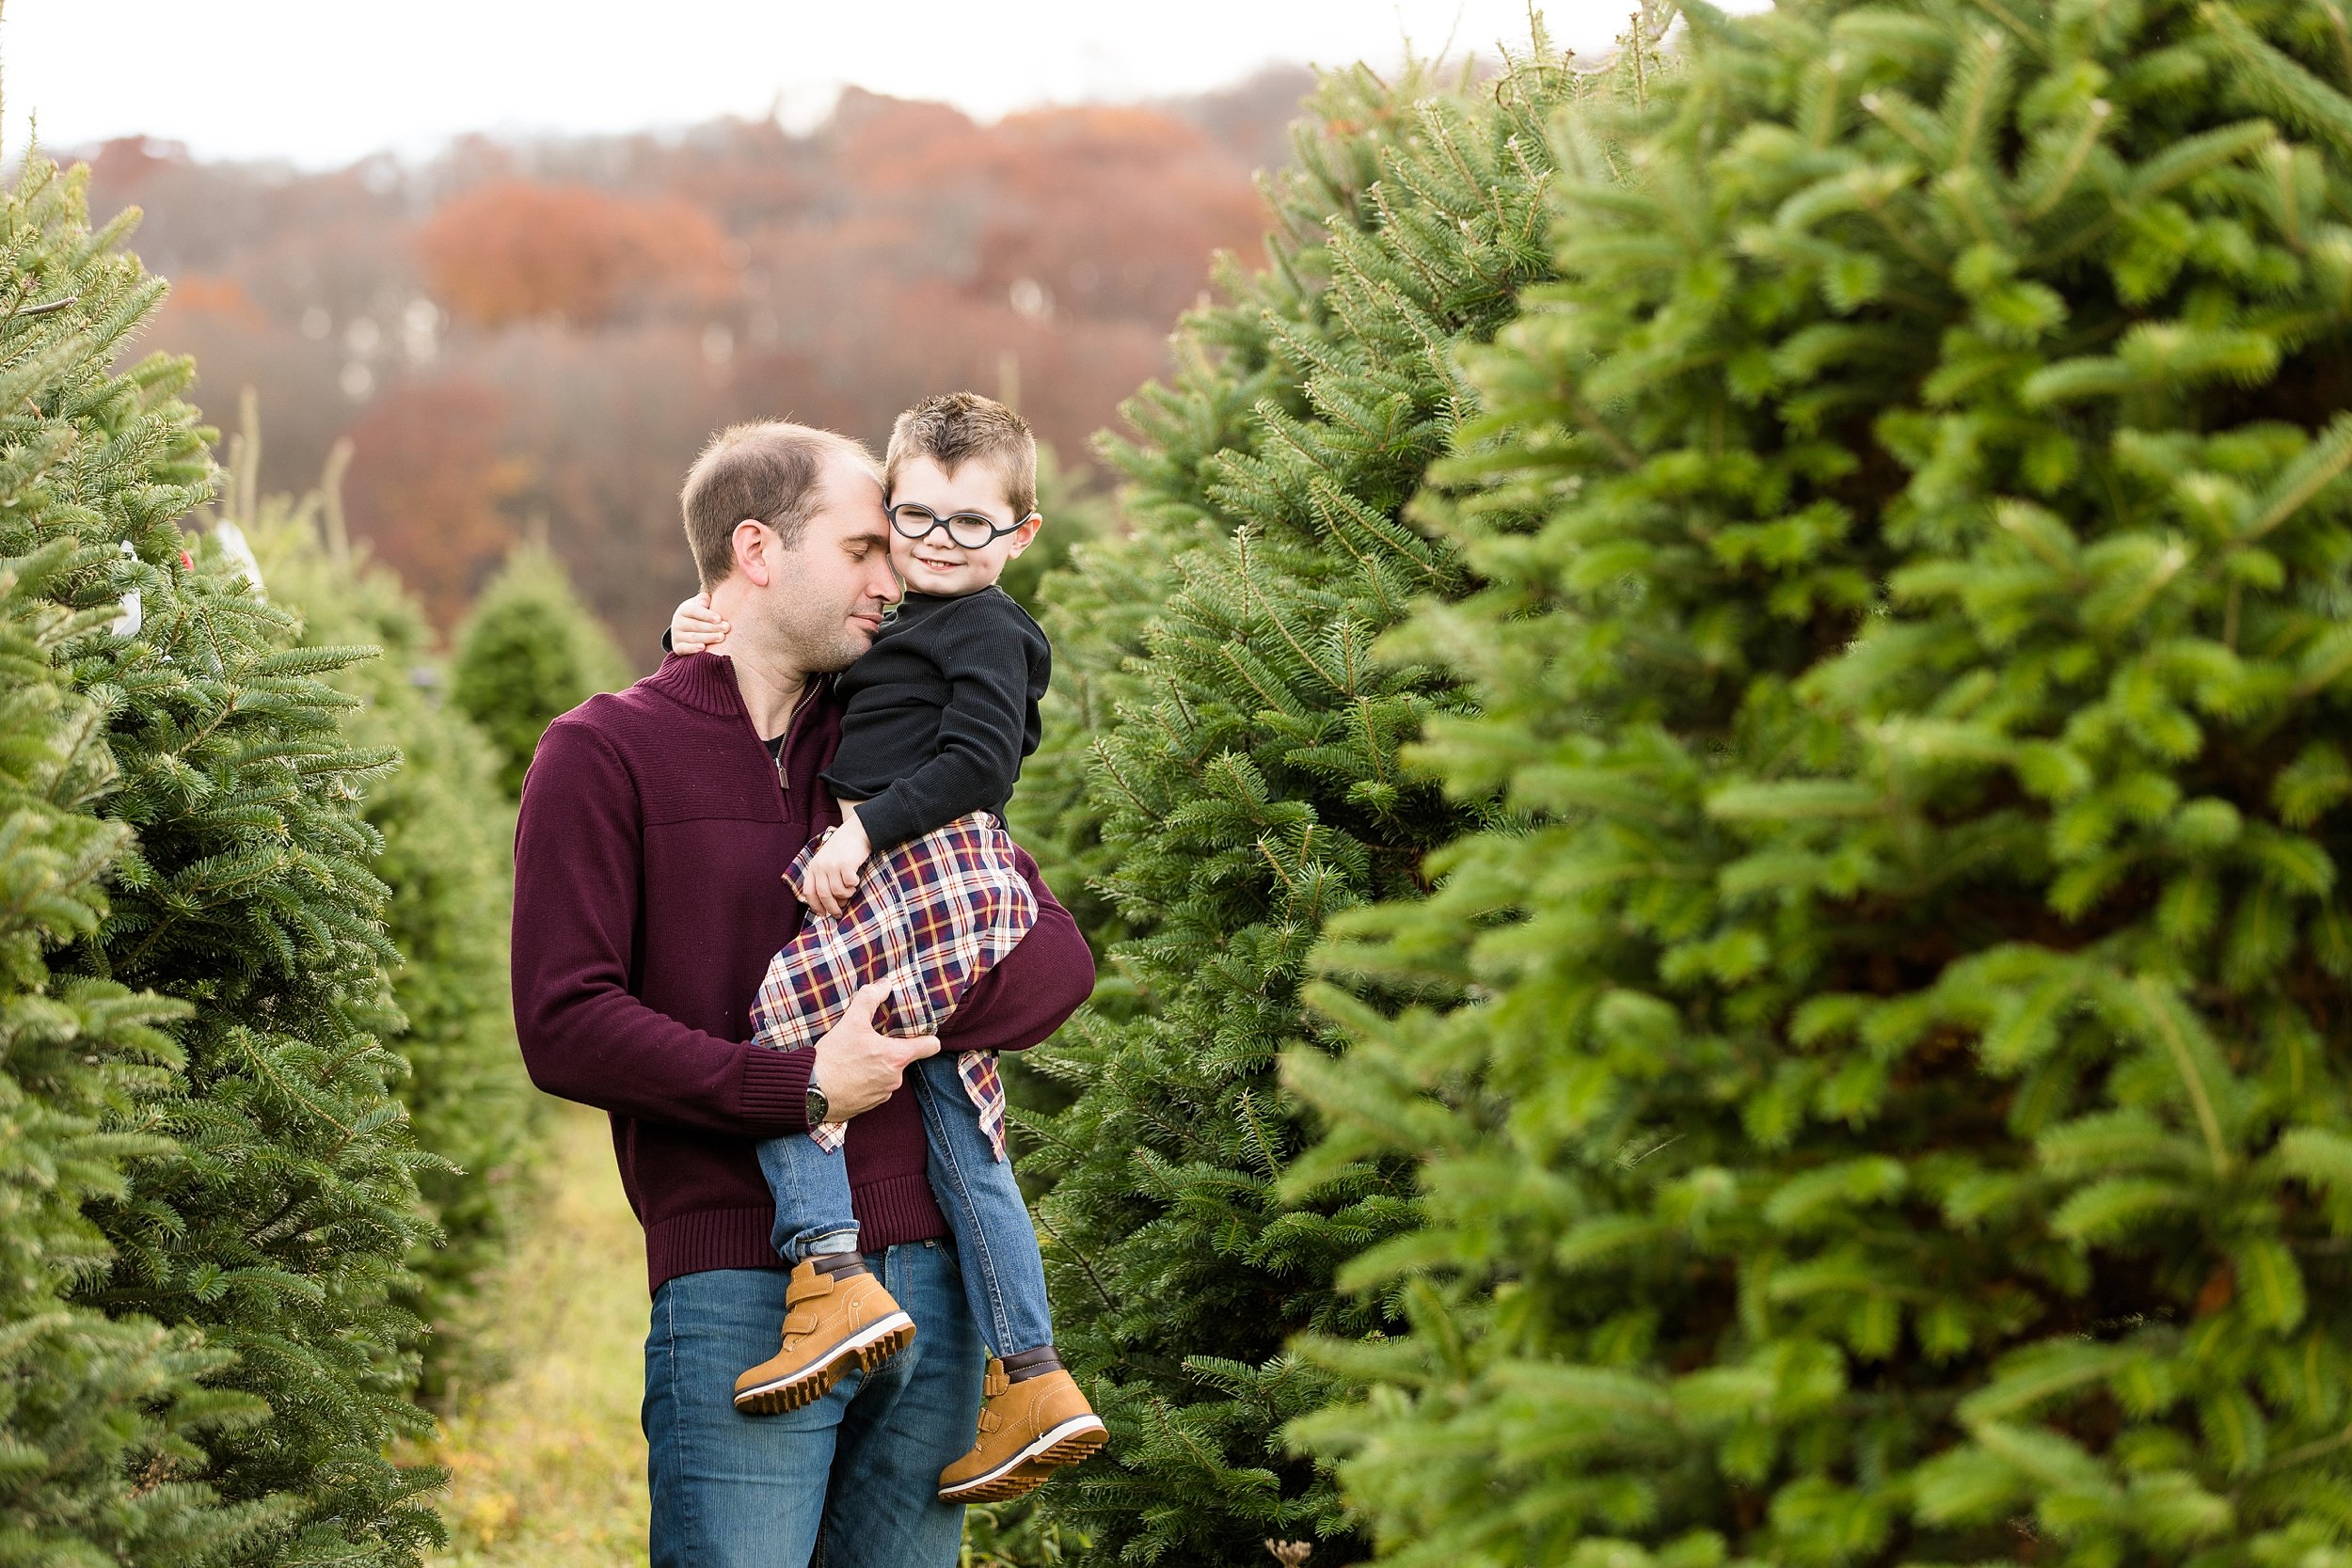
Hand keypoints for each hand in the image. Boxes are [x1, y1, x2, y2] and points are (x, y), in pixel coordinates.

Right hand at [669, 592, 729, 653]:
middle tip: (726, 628)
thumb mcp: (700, 604)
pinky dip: (693, 649)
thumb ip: (703, 599)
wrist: (687, 630)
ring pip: (693, 637)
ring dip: (708, 638)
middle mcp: (677, 623)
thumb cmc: (700, 614)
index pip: (694, 611)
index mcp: (683, 610)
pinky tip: (703, 648)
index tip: (719, 618)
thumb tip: (704, 603)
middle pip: (696, 625)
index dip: (706, 615)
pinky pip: (684, 649)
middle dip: (712, 627)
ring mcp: (677, 636)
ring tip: (721, 637)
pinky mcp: (677, 648)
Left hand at [794, 810, 870, 917]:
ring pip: (838, 892)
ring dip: (846, 895)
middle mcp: (820, 866)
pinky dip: (854, 885)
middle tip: (838, 914)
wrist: (858, 831)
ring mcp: (832, 865)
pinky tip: (856, 879)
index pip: (809, 891)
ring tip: (851, 890)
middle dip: (832, 907)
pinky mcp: (845, 864)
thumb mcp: (827, 860)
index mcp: (814, 866)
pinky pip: (849, 884)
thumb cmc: (844, 848)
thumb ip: (824, 877)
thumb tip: (829, 902)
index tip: (823, 914)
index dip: (815, 906)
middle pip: (823, 895)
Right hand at [810, 979, 938, 1119]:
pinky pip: (874, 1090)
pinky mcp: (868, 1106)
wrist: (810, 1091)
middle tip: (871, 1042)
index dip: (927, 1036)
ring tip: (855, 1059)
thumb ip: (870, 999)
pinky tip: (848, 1075)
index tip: (917, 1032)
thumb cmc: (834, 1057)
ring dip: (876, 1067)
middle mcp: (895, 1079)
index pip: (930, 1046)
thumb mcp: (851, 1021)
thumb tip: (884, 984)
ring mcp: (882, 1095)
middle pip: (903, 1059)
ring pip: (887, 1075)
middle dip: (890, 1050)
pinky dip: (865, 1082)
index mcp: (896, 1057)